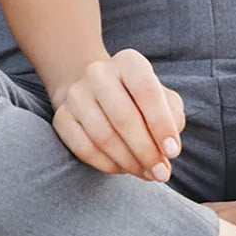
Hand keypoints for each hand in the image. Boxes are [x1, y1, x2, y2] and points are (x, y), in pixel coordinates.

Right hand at [50, 49, 184, 181]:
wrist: (95, 91)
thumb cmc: (139, 98)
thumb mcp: (162, 97)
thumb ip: (172, 116)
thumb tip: (168, 146)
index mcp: (129, 62)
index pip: (147, 91)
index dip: (161, 124)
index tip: (173, 152)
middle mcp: (99, 73)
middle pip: (124, 117)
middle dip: (147, 151)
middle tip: (161, 174)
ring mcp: (76, 94)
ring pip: (103, 136)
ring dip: (129, 162)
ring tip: (146, 173)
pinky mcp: (62, 117)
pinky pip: (84, 149)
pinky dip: (107, 165)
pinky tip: (123, 169)